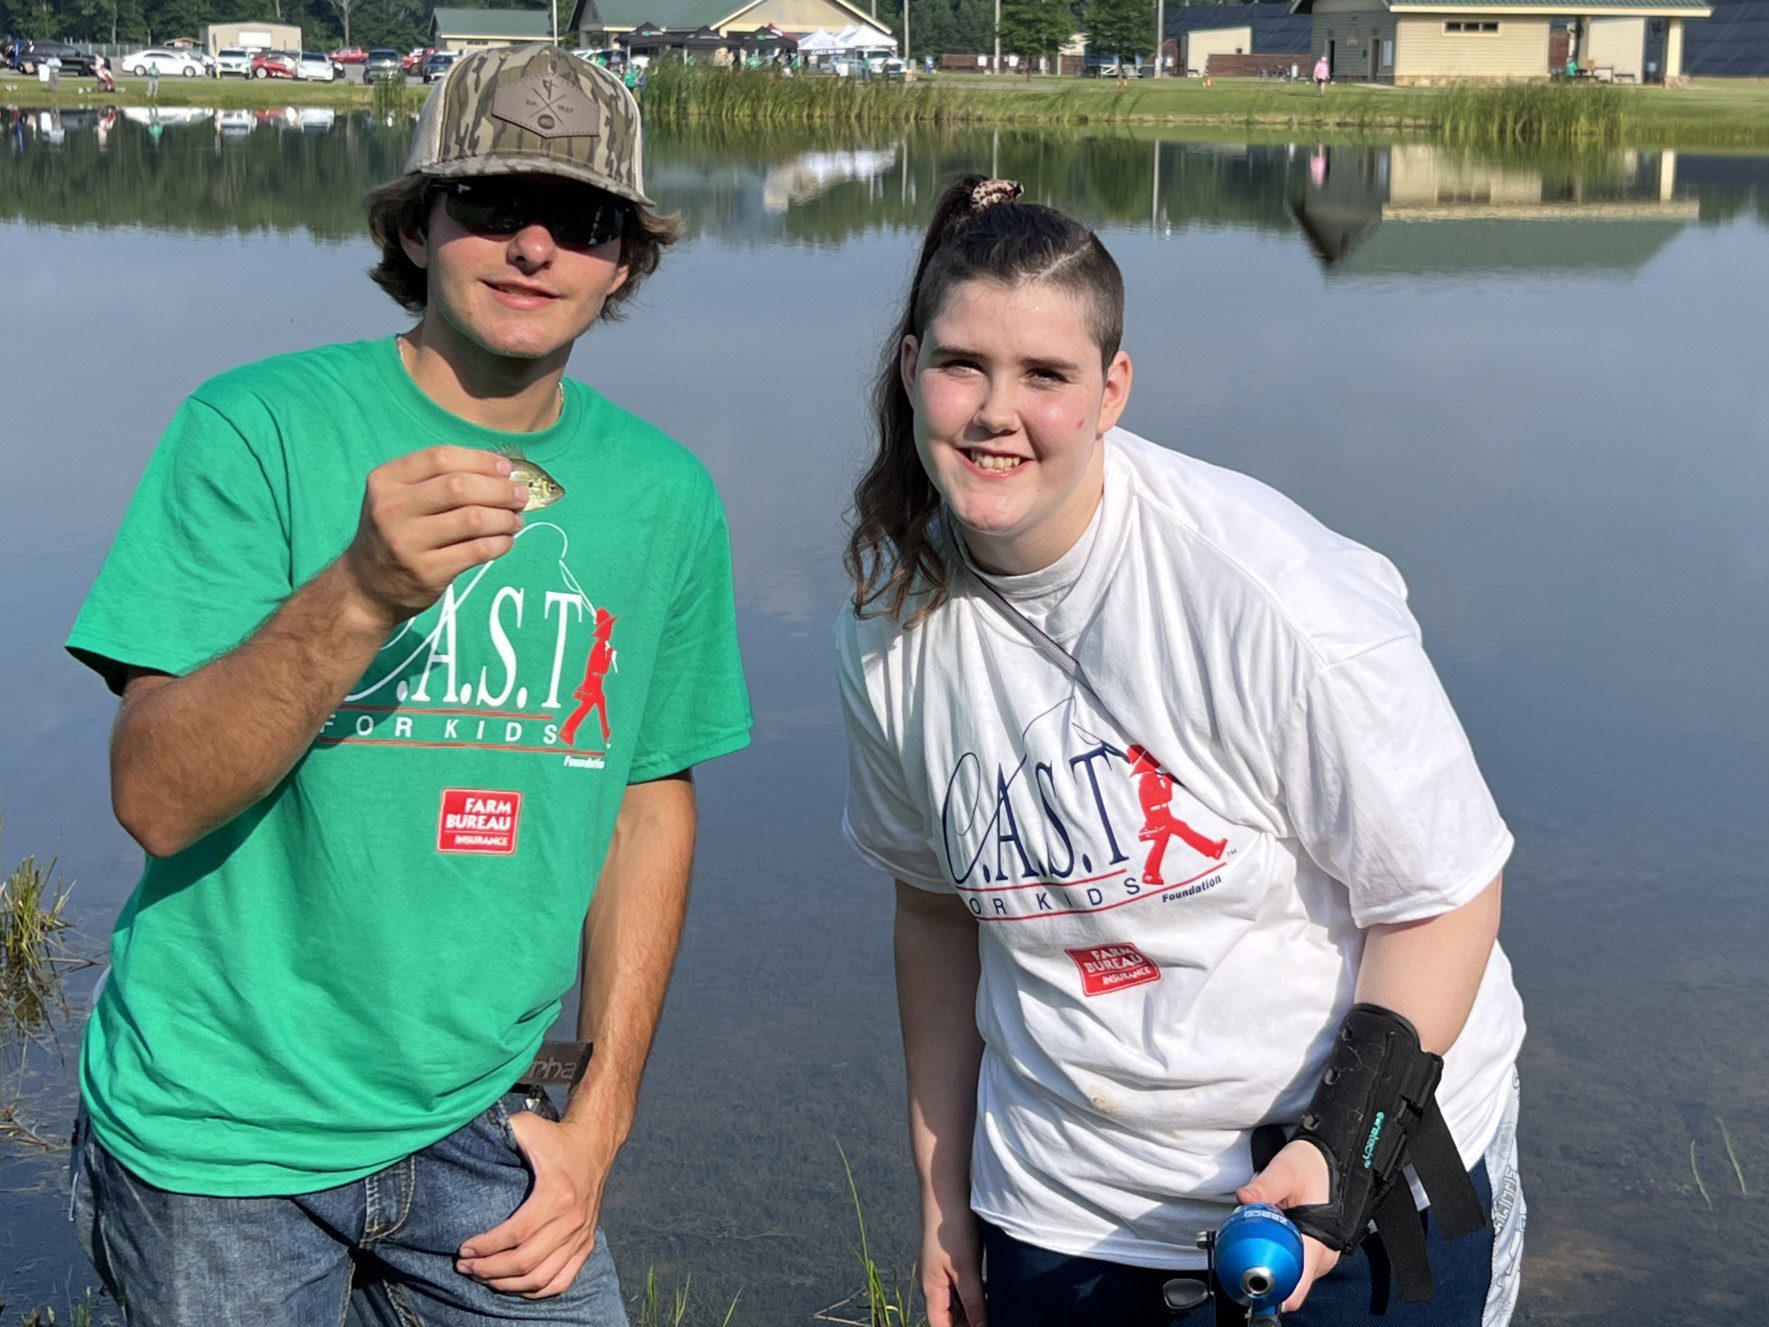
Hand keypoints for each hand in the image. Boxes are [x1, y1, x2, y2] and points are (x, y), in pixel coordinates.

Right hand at [339, 445, 528, 630]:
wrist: (367, 586)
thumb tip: (502, 472)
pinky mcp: (426, 572)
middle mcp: (391, 509)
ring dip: (504, 517)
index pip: (440, 457)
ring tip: (515, 519)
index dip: (480, 460)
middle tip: (520, 495)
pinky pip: (477, 551)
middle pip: (459, 487)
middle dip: (499, 489)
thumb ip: (440, 480)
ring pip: (473, 519)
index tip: (505, 468)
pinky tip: (506, 540)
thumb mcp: (400, 498)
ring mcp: (407, 542)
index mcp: (386, 481)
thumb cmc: (396, 532)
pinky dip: (500, 543)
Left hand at [456, 1110, 615, 1298]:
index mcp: (557, 1195)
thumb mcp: (529, 1126)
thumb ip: (503, 1128)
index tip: (463, 1249)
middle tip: (465, 1267)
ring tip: (483, 1277)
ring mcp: (582, 1235)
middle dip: (488, 1269)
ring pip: (541, 1277)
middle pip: (526, 1261)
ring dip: (507, 1284)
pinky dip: (536, 1290)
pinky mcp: (587, 1244)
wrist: (595, 1143)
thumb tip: (468, 1124)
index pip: (516, 1234)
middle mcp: (573, 1219)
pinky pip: (562, 1281)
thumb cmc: (556, 1137)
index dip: (486, 1246)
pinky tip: (513, 1285)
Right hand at [919, 1202, 985, 1326]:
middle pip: (947, 1316)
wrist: (947, 1188)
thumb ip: (973, 1302)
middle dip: (967, 1323)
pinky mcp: (950, 1256)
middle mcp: (932, 1281)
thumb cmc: (952, 1227)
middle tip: (992, 1321)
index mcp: (930, 1288)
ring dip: (971, 1309)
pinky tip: (990, 1290)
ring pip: (955, 1300)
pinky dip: (973, 1293)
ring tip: (994, 1311)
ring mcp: (939, 1268)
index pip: (940, 1326)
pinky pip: (959, 1284)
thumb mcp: (966, 1269)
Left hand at [1237, 1139, 1338, 1312]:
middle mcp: (1321, 1259)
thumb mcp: (1285, 1171)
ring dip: (1268, 1261)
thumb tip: (1243, 1198)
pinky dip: (1275, 1255)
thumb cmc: (1310, 1166)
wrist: (1328, 1160)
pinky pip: (1291, 1263)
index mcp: (1319, 1245)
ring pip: (1288, 1274)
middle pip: (1288, 1283)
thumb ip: (1264, 1187)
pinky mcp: (1311, 1253)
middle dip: (1263, 1272)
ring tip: (1253, 1237)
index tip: (1248, 1286)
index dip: (1273, 1293)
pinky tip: (1264, 1236)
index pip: (1297, 1287)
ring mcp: (1317, 1258)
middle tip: (1240, 1252)